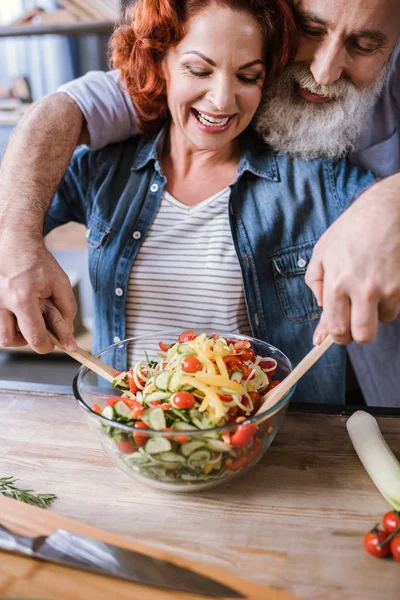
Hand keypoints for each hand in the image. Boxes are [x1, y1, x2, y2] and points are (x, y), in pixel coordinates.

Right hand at [0, 237, 77, 352]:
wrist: (15, 242)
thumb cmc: (37, 261)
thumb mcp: (60, 283)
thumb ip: (67, 310)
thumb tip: (68, 335)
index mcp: (22, 298)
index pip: (34, 337)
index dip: (47, 346)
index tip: (53, 344)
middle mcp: (0, 302)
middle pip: (9, 340)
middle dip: (26, 340)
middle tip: (37, 328)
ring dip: (14, 333)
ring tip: (26, 316)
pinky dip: (6, 324)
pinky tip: (16, 311)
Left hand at [306, 176, 399, 344]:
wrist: (387, 211)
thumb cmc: (350, 230)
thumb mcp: (322, 252)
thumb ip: (316, 284)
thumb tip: (322, 310)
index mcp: (337, 282)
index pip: (336, 327)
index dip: (335, 336)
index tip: (334, 335)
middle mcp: (362, 289)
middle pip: (362, 336)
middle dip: (355, 334)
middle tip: (351, 323)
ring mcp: (386, 288)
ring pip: (381, 322)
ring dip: (373, 315)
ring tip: (367, 293)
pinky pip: (394, 309)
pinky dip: (386, 304)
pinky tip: (380, 284)